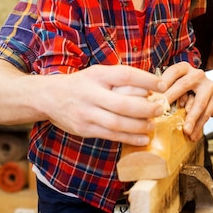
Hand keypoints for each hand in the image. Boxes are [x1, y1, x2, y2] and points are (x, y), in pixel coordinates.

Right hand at [43, 64, 165, 145]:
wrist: (49, 97)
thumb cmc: (81, 84)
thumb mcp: (97, 73)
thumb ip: (119, 79)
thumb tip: (150, 89)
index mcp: (96, 75)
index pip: (125, 75)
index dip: (146, 80)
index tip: (162, 85)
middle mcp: (90, 93)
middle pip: (123, 104)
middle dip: (146, 109)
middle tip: (160, 109)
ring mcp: (86, 113)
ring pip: (117, 123)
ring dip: (139, 126)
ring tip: (152, 125)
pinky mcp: (84, 129)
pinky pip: (110, 136)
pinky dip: (129, 138)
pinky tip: (142, 139)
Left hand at [160, 62, 212, 140]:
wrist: (208, 91)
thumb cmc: (185, 90)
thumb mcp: (175, 85)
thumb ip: (165, 91)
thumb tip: (149, 104)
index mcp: (184, 68)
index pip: (172, 72)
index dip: (162, 83)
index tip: (154, 95)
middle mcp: (197, 74)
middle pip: (184, 85)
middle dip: (172, 98)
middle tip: (161, 110)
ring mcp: (208, 85)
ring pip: (199, 103)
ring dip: (192, 119)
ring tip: (186, 131)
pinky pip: (207, 114)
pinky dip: (199, 126)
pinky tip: (193, 136)